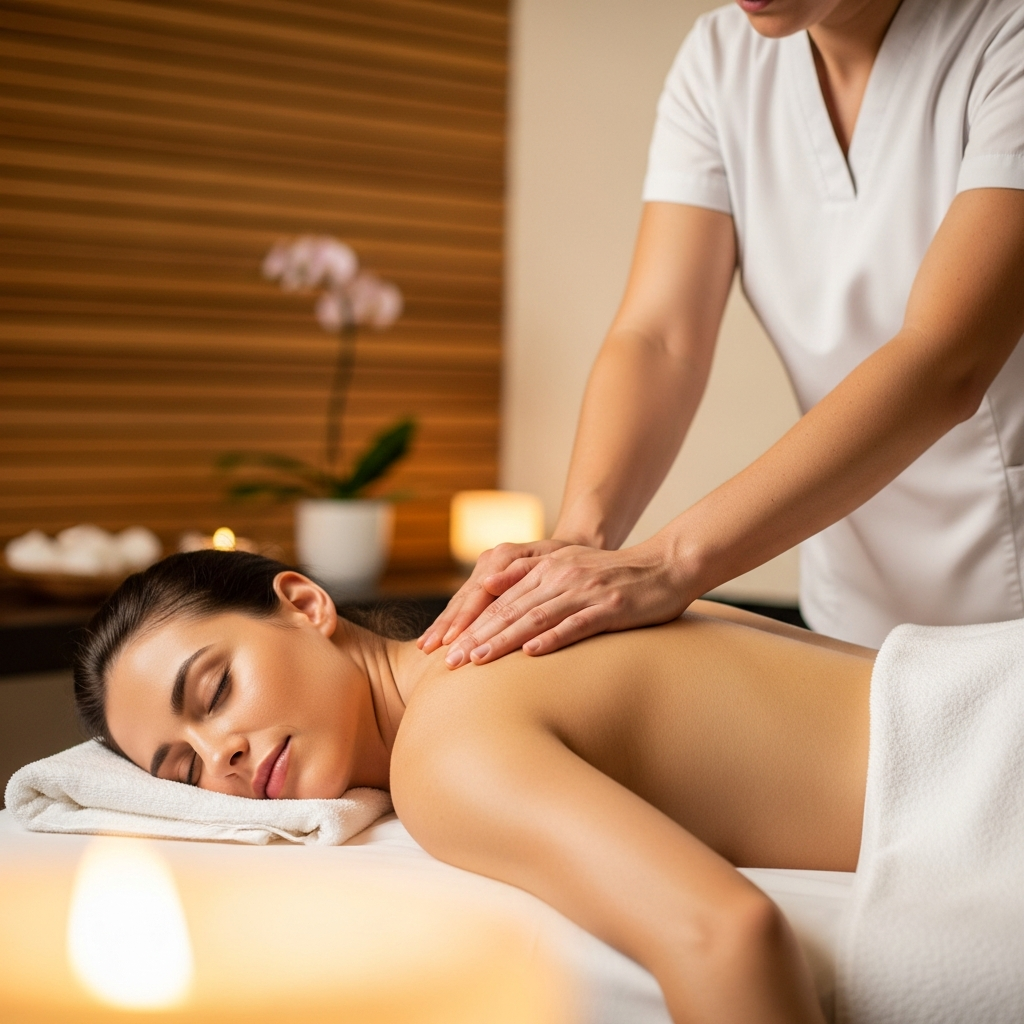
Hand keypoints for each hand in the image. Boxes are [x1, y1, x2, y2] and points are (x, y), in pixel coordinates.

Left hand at [434, 539, 692, 668]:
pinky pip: (576, 625)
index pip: (500, 600)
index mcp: (547, 569)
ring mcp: (585, 592)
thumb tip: (486, 583)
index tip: (446, 647)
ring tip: (479, 659)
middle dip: (477, 635)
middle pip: (510, 609)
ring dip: (504, 639)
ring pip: (536, 617)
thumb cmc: (614, 574)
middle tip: (449, 662)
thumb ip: (527, 572)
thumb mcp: (566, 564)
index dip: (471, 623)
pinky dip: (552, 638)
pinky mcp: (610, 608)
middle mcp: (561, 577)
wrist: (666, 565)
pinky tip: (532, 653)